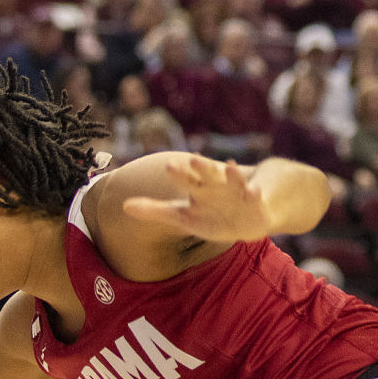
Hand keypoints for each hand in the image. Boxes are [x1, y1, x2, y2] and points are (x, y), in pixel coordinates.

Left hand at [123, 155, 273, 242]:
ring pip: (232, 180)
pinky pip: (254, 196)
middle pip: (208, 174)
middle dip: (203, 167)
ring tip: (229, 166)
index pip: (185, 179)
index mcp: (198, 189)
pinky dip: (254, 193)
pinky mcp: (253, 200)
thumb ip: (155, 210)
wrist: (245, 219)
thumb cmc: (210, 216)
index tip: (169, 166)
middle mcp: (216, 185)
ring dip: (231, 174)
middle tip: (195, 159)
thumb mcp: (182, 215)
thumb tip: (123, 205)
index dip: (179, 174)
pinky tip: (253, 191)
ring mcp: (236, 191)